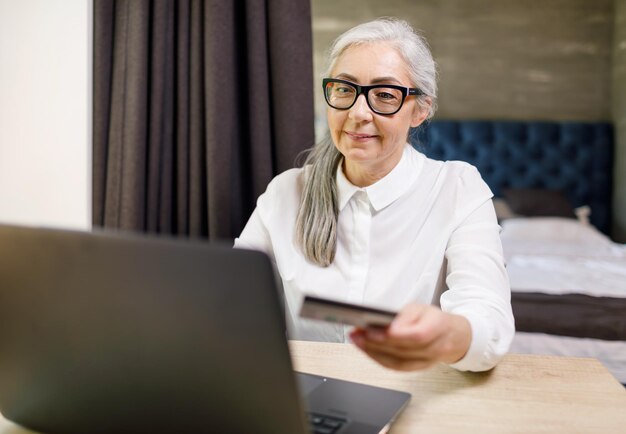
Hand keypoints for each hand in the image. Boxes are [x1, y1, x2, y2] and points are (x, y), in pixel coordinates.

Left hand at [349, 304, 471, 370]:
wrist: (452, 336)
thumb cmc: (433, 319)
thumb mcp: (421, 308)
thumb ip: (405, 316)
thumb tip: (387, 326)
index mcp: (439, 326)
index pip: (418, 335)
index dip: (396, 335)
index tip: (373, 330)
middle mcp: (435, 347)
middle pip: (404, 350)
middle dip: (376, 342)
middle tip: (357, 333)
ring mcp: (427, 361)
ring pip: (398, 362)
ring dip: (373, 352)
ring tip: (356, 339)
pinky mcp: (418, 368)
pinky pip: (396, 367)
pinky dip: (378, 359)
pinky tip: (365, 349)